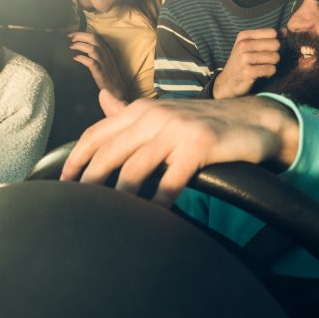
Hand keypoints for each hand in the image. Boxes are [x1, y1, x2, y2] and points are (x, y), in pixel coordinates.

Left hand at [61, 92, 299, 206]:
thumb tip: (101, 100)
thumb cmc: (205, 123)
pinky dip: (158, 203)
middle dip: (89, 182)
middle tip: (80, 207)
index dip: (75, 160)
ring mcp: (176, 129)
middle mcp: (153, 115)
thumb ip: (130, 113)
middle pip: (107, 153)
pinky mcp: (199, 146)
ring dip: (120, 197)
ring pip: (133, 169)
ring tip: (112, 218)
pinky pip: (170, 181)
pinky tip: (152, 217)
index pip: (95, 134)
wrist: (255, 121)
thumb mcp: (164, 114)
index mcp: (140, 110)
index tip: (63, 184)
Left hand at [69, 31, 126, 100]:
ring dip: (80, 45)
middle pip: (93, 39)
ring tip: (71, 46)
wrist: (116, 88)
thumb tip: (82, 46)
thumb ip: (96, 52)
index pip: (94, 36)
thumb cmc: (108, 74)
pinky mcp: (100, 72)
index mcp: (106, 49)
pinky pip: (91, 62)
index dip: (81, 33)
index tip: (71, 34)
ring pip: (92, 48)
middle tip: (69, 38)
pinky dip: (82, 58)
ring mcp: (103, 62)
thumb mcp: (104, 60)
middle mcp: (105, 53)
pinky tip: (75, 58)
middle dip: (79, 36)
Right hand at [212, 28, 280, 98]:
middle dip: (274, 54)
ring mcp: (244, 58)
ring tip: (261, 67)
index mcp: (244, 36)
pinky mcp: (248, 72)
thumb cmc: (241, 63)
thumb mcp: (249, 46)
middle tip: (264, 61)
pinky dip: (268, 74)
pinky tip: (259, 74)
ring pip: (275, 57)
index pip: (272, 32)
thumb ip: (266, 37)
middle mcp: (243, 45)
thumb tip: (285, 31)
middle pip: (276, 44)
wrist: (227, 83)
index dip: (274, 42)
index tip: (265, 50)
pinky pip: (271, 69)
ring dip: (271, 65)